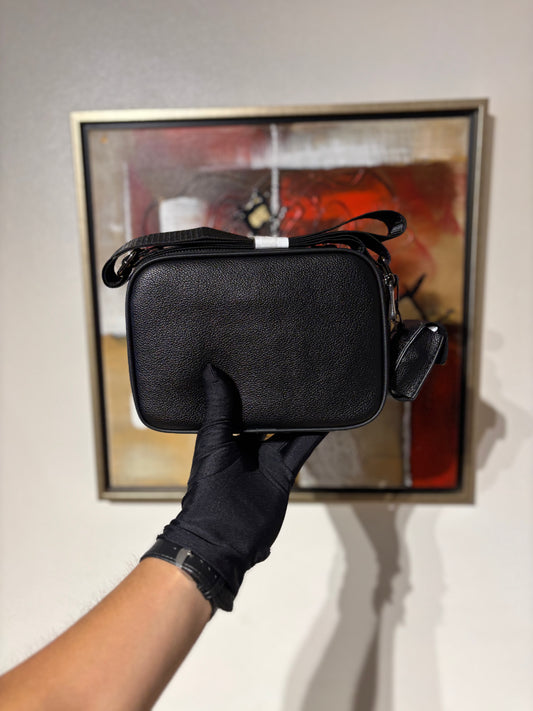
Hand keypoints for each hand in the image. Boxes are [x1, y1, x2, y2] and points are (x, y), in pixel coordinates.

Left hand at [150, 363, 325, 609]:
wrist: (222, 535)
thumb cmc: (208, 485)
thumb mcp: (213, 438)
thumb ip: (219, 406)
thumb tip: (210, 368)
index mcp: (225, 436)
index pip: (239, 406)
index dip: (249, 388)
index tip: (260, 363)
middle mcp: (247, 446)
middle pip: (266, 417)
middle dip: (277, 400)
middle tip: (292, 369)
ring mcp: (267, 459)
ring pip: (287, 430)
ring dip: (299, 414)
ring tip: (314, 386)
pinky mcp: (284, 472)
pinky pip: (302, 448)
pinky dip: (315, 434)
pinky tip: (328, 416)